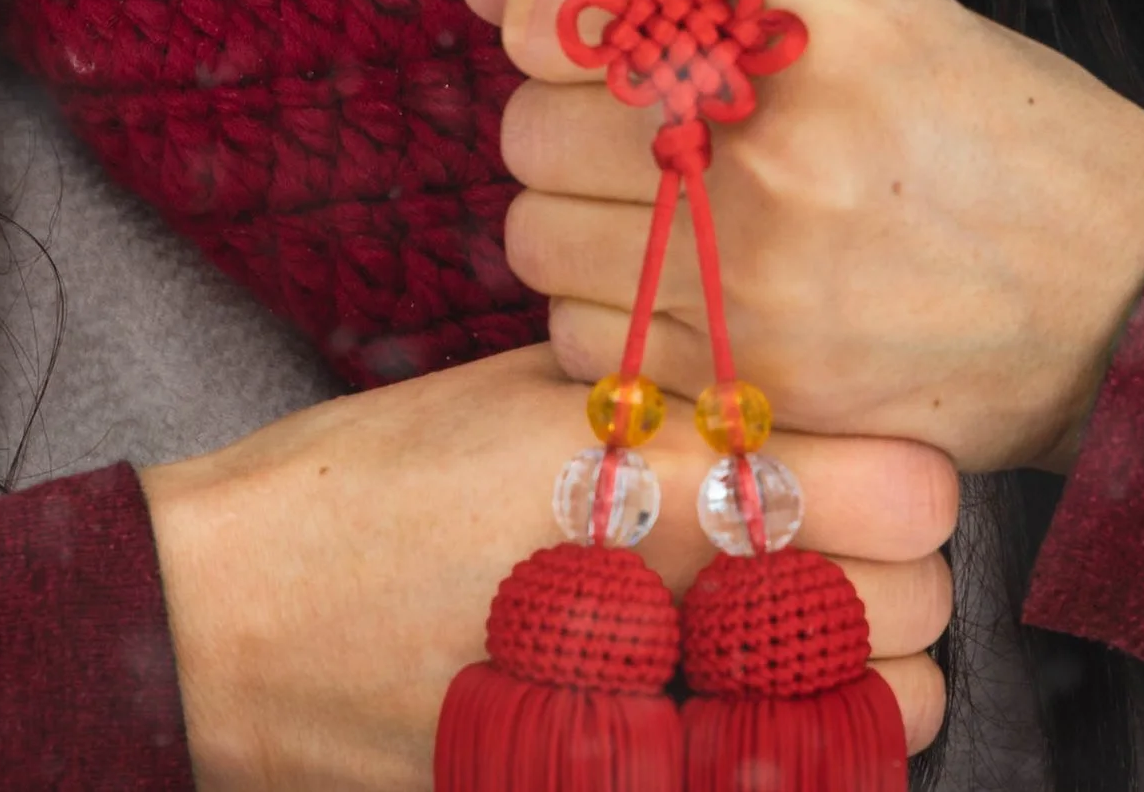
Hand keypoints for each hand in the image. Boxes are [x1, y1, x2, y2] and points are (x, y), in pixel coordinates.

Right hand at [143, 343, 956, 789]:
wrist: (231, 623)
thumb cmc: (365, 484)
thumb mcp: (514, 396)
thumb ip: (660, 398)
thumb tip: (778, 391)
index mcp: (659, 477)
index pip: (905, 488)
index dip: (901, 471)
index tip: (869, 461)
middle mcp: (681, 602)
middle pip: (913, 609)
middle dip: (895, 574)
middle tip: (833, 549)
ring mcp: (656, 724)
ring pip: (880, 721)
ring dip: (864, 678)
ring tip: (788, 638)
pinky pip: (780, 791)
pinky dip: (789, 755)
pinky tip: (732, 712)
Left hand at [465, 0, 1143, 473]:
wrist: (1127, 293)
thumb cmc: (1000, 135)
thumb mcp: (870, 4)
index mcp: (809, 25)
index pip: (576, 9)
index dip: (547, 20)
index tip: (560, 37)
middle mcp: (776, 145)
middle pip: (535, 129)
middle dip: (561, 124)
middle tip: (628, 133)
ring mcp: (762, 275)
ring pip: (540, 241)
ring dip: (572, 222)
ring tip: (653, 213)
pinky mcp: (760, 381)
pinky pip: (590, 343)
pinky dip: (608, 316)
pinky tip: (680, 290)